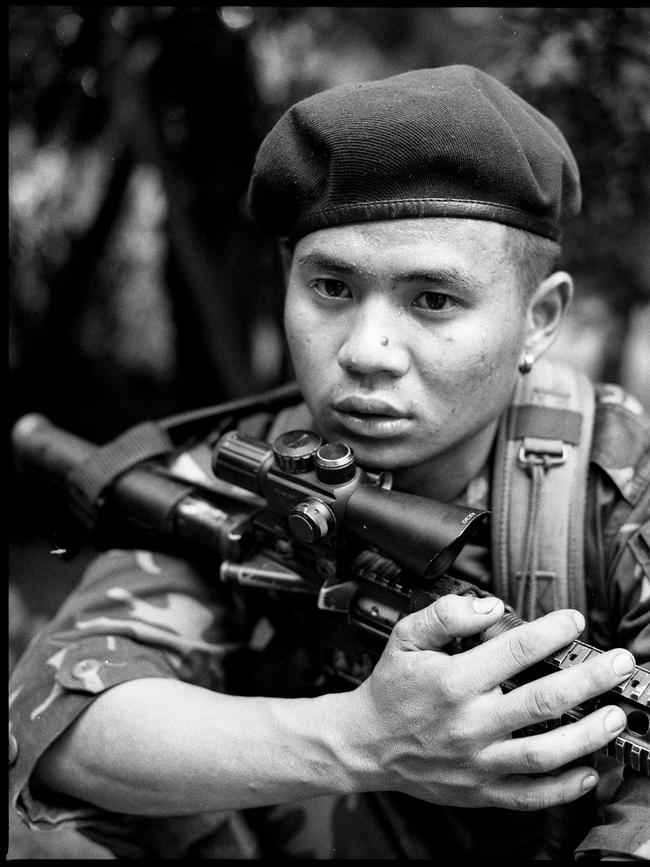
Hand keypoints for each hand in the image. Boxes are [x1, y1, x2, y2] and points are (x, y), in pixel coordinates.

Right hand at [350, 594, 633, 810]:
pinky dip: (563, 788)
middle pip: (541, 701)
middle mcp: (468, 722)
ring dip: (587, 735)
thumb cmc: (391, 689)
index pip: (514, 650)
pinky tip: (587, 772)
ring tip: (614, 715)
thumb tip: (490, 607)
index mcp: (452, 681)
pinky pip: (529, 795)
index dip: (550, 631)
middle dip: (588, 680)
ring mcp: (477, 760)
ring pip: (544, 752)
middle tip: (618, 664)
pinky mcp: (481, 790)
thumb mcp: (405, 637)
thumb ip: (445, 614)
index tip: (573, 620)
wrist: (366, 743)